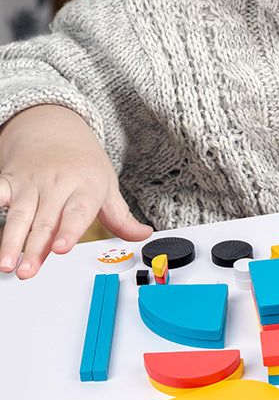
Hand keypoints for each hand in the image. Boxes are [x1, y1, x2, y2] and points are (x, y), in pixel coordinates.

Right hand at [0, 105, 151, 278]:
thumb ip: (121, 217)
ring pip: (19, 215)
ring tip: (6, 264)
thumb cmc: (84, 163)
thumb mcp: (107, 186)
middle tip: (28, 271)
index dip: (70, 230)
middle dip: (35, 248)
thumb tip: (143, 235)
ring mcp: (32, 183)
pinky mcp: (9, 180)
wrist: (56, 128)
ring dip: (10, 241)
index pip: (79, 211)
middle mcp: (58, 184)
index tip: (61, 248)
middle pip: (46, 220)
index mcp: (86, 186)